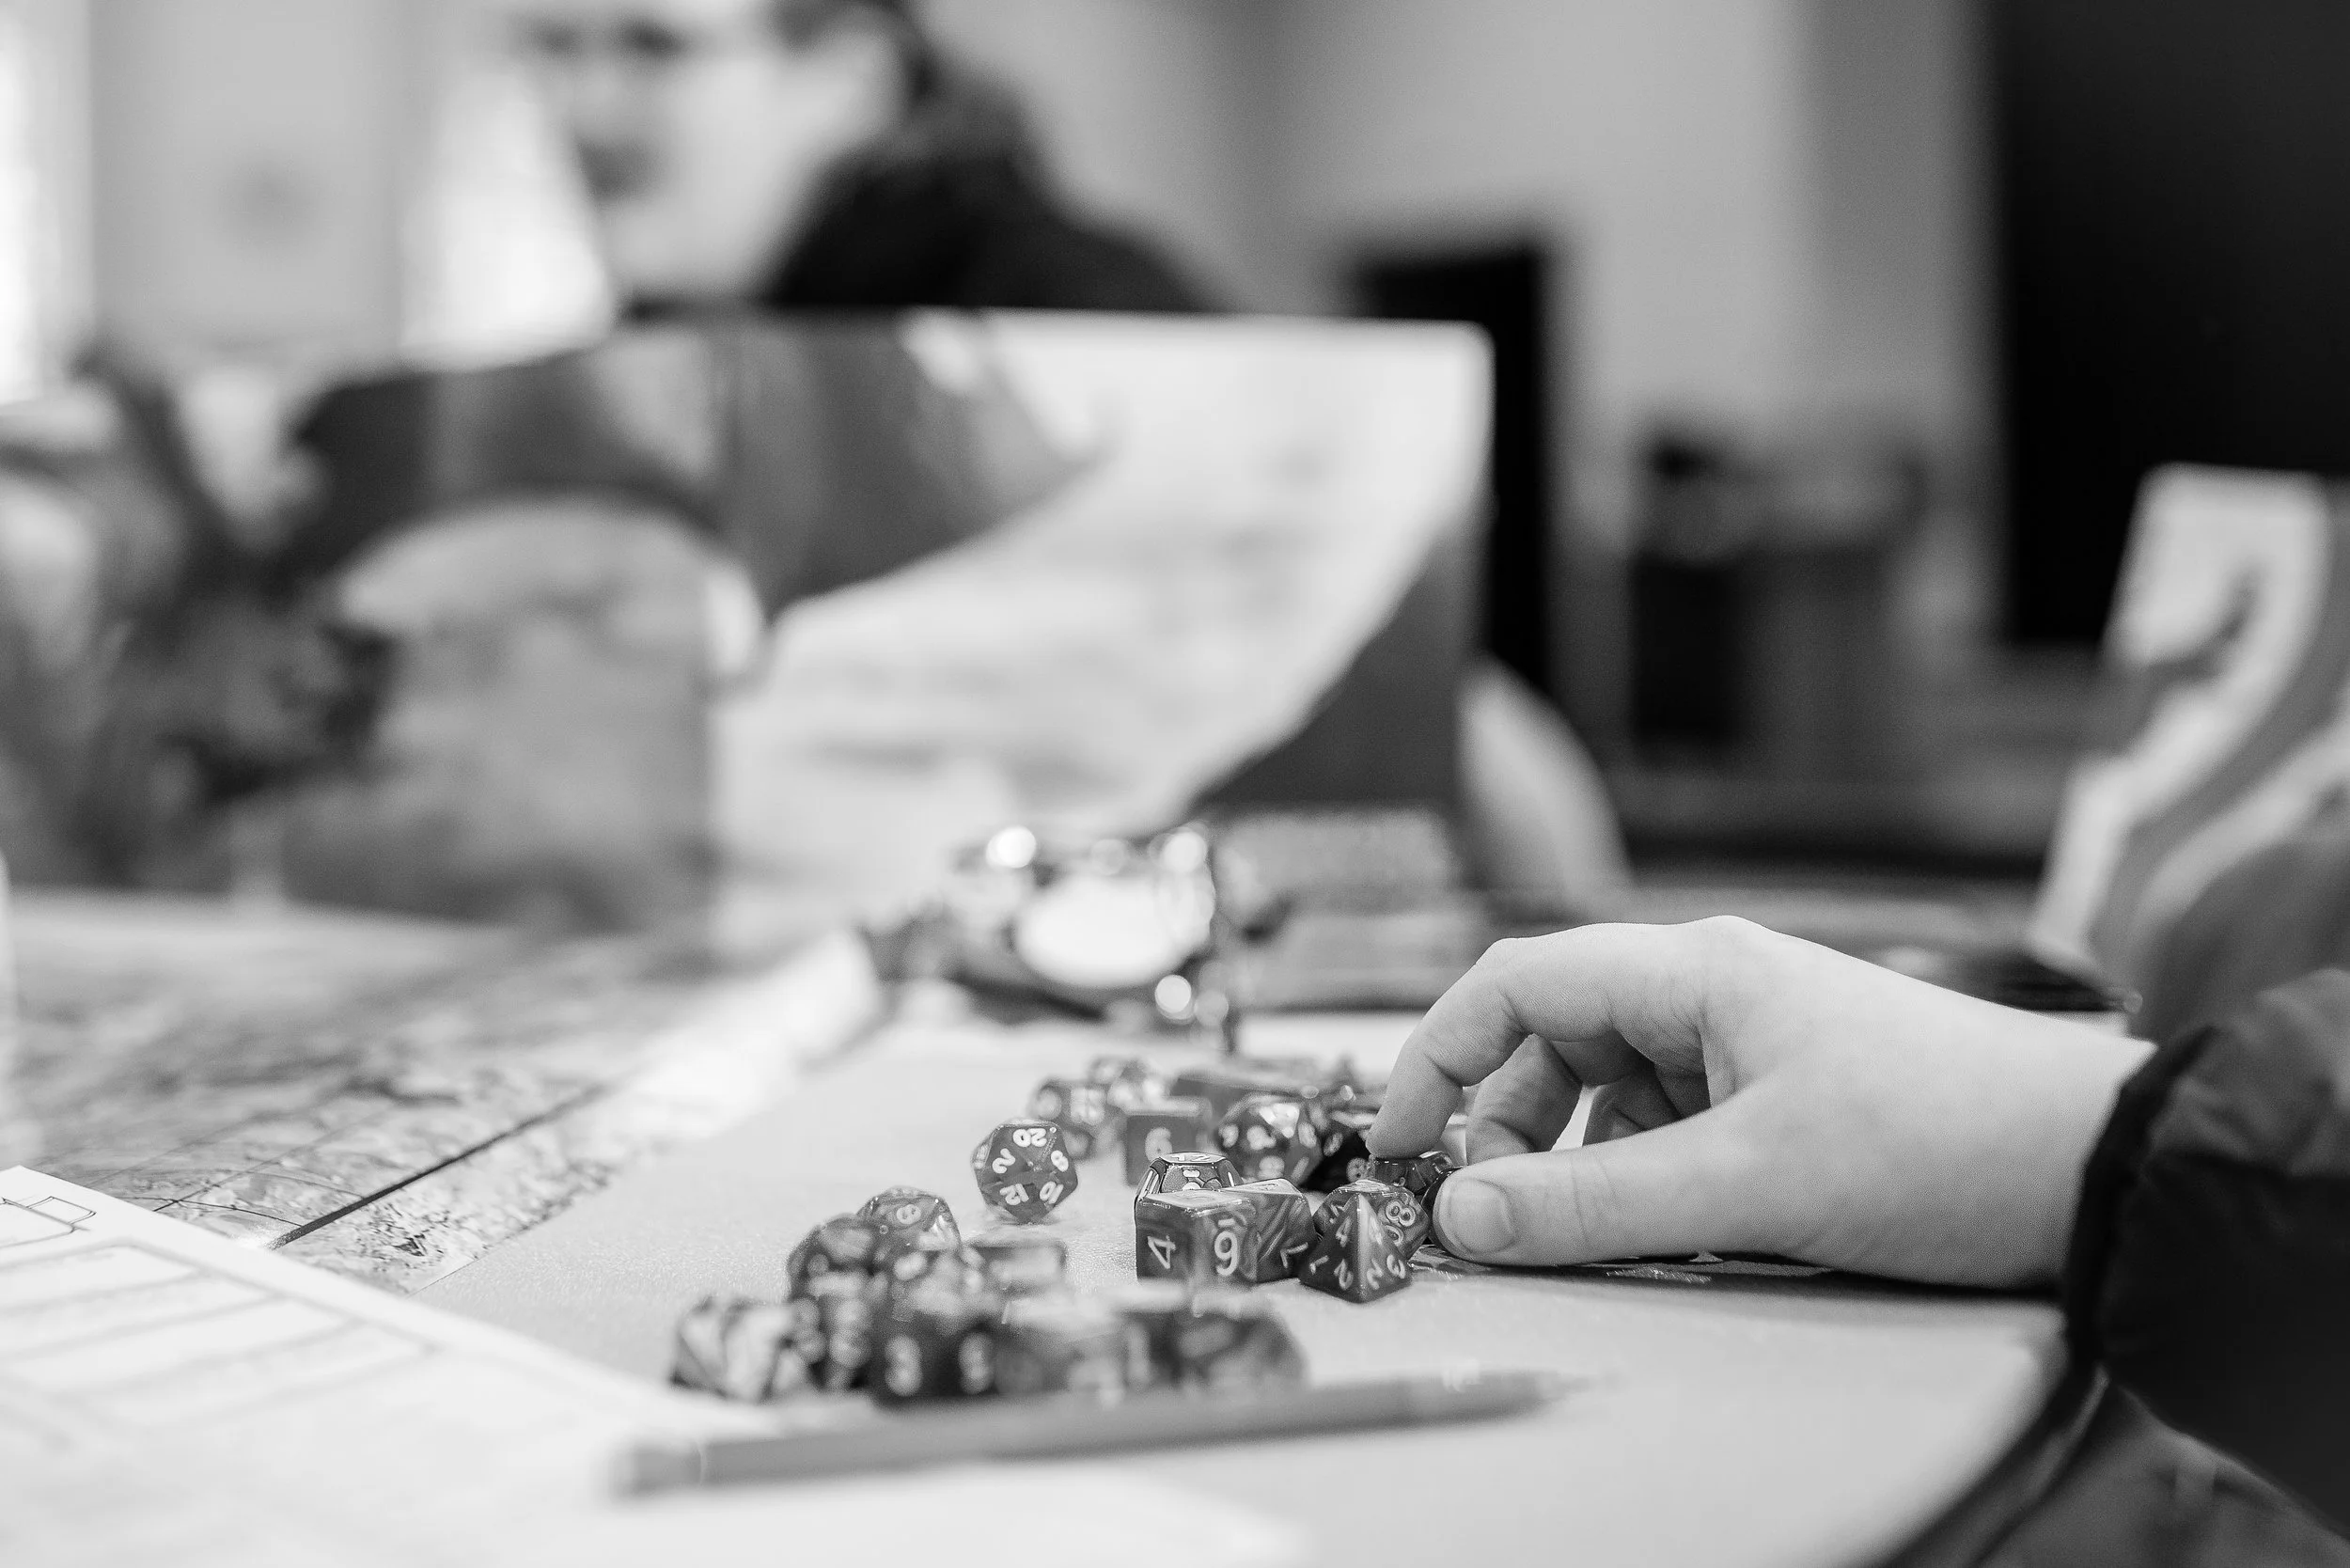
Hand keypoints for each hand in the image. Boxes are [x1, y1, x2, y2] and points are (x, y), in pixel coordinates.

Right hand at [1367, 919, 2153, 1286]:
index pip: (1515, 983)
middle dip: (1508, 1128)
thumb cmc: (1940, 1141)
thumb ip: (1594, 1206)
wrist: (2096, 1168)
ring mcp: (1750, 1043)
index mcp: (1694, 970)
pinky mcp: (1784, 1097)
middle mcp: (1712, 992)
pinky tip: (1669, 1230)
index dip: (1438, 1056)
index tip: (1398, 1143)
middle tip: (1498, 1217)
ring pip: (1611, 1094)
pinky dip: (1644, 1178)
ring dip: (1579, 1162)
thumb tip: (1464, 1217)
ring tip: (1594, 1233)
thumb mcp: (1749, 1183)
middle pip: (1554, 1043)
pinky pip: (1671, 1128)